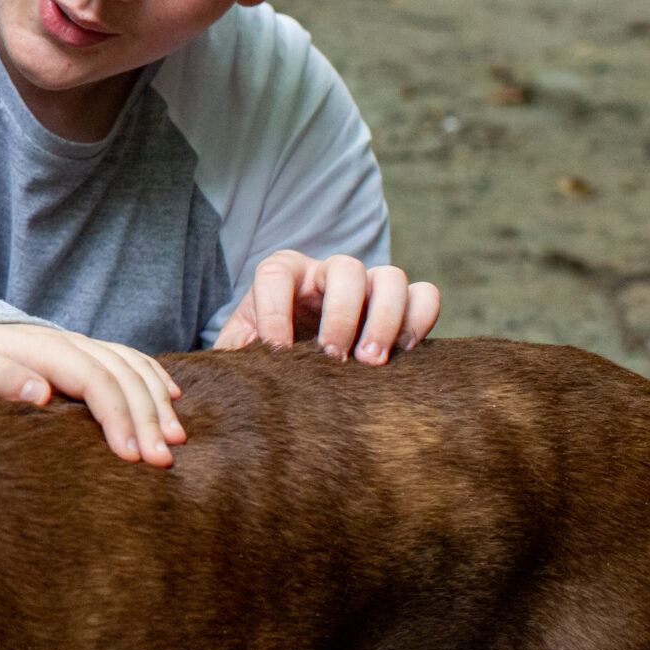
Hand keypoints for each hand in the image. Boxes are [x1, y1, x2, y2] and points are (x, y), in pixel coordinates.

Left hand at [0, 322, 185, 467]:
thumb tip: (40, 393)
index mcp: (44, 347)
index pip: (94, 379)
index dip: (117, 415)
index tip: (131, 455)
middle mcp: (71, 342)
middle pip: (122, 376)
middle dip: (147, 418)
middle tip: (162, 461)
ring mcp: (83, 346)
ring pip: (134, 368)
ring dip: (158, 402)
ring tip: (177, 440)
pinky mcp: (88, 354)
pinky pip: (132, 360)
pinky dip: (156, 377)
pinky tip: (175, 398)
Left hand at [214, 251, 439, 364]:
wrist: (301, 359)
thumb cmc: (266, 351)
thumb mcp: (241, 349)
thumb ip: (232, 357)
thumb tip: (225, 380)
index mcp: (282, 274)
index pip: (276, 274)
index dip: (275, 310)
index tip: (277, 351)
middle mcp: (327, 273)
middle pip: (345, 269)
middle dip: (341, 316)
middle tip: (334, 358)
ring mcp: (369, 284)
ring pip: (391, 277)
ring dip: (386, 319)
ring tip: (372, 363)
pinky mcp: (401, 304)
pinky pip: (424, 294)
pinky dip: (420, 320)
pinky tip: (404, 355)